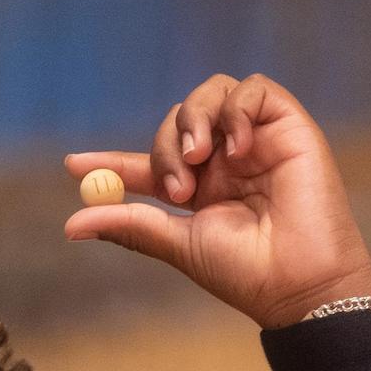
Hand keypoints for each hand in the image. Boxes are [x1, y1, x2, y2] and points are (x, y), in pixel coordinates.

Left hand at [63, 74, 370, 328]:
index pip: (145, 163)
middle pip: (174, 121)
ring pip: (209, 94)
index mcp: (196, 189)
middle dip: (163, 148)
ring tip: (200, 162)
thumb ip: (129, 225)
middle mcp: (223, 162)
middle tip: (175, 188)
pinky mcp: (288, 126)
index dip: (109, 161)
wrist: (300, 281)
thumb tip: (70, 225)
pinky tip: (236, 149)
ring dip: (193, 121)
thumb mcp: (177, 243)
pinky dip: (235, 110)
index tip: (72, 165)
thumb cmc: (244, 269)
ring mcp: (254, 141)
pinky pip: (253, 89)